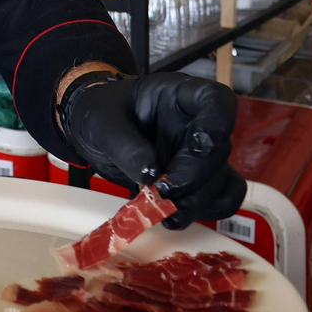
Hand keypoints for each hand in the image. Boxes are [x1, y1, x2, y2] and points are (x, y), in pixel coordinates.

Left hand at [59, 71, 246, 228]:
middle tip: (163, 188)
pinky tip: (174, 216)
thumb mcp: (102, 122)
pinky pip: (219, 198)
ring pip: (220, 180)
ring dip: (197, 201)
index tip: (200, 144)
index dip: (218, 122)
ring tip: (164, 209)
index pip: (216, 99)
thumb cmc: (99, 114)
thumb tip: (151, 173)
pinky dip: (203, 211)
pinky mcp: (195, 180)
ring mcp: (199, 154)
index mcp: (179, 95)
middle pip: (219, 150)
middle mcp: (196, 123)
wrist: (92, 136)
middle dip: (193, 175)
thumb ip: (125, 145)